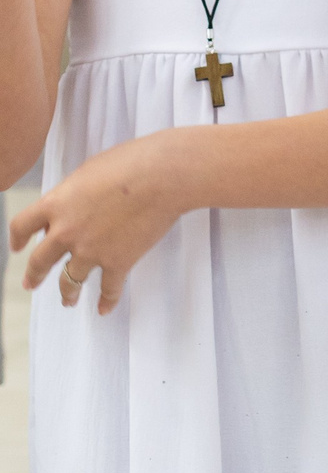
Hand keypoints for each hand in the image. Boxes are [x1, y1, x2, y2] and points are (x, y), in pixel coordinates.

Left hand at [11, 133, 187, 313]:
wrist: (164, 177)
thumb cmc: (130, 163)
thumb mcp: (88, 171)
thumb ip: (74, 194)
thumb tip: (74, 205)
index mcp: (55, 204)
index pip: (22, 225)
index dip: (18, 238)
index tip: (18, 247)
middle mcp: (65, 232)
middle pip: (41, 261)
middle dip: (34, 275)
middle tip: (31, 284)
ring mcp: (91, 250)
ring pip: (70, 280)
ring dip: (67, 293)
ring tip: (68, 300)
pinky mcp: (119, 262)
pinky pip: (109, 288)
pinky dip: (107, 301)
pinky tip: (103, 309)